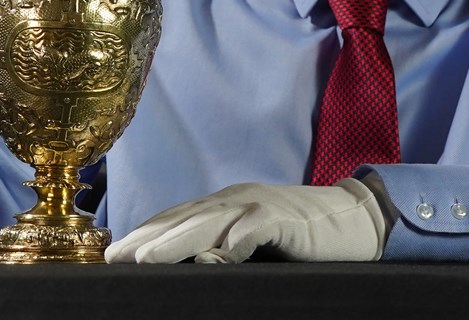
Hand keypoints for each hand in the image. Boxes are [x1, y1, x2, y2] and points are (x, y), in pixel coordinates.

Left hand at [104, 179, 388, 263]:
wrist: (358, 220)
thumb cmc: (303, 239)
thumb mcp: (255, 244)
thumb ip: (223, 252)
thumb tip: (190, 269)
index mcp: (224, 205)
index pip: (175, 219)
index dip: (143, 235)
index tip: (110, 255)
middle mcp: (235, 200)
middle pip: (182, 218)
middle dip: (145, 239)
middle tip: (113, 259)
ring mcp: (260, 205)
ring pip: (210, 222)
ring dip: (176, 241)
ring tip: (146, 261)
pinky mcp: (287, 218)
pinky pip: (257, 227)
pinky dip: (236, 241)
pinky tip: (216, 257)